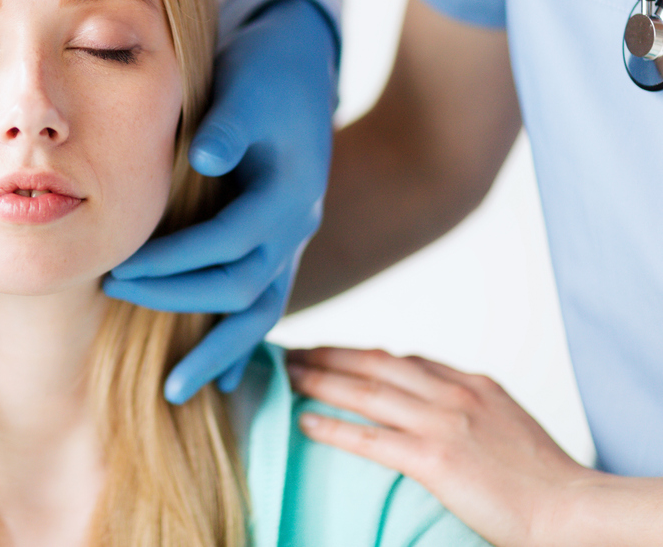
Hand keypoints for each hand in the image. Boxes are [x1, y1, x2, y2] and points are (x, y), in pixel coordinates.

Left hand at [103, 0, 335, 403]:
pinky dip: (240, 336)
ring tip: (177, 392)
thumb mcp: (247, 89)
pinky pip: (265, 301)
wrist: (300, 66)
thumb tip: (204, 159)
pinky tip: (220, 374)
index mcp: (288, 195)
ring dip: (218, 350)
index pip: (225, 242)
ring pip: (260, 309)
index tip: (119, 265)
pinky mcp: (280, 242)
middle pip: (240, 286)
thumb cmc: (264, 76)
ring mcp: (293, 240)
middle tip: (113, 291)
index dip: (172, 260)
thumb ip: (229, 127)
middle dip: (175, 298)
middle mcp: (297, 227)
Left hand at [287, 346, 591, 546]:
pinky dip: (331, 426)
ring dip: (319, 379)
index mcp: (471, 383)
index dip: (358, 351)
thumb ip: (466, 403)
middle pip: (374, 363)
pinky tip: (304, 421)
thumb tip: (427, 394)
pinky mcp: (434, 460)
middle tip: (290, 350)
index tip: (327, 349)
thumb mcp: (505, 421)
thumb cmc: (543, 478)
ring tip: (287, 374)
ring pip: (365, 391)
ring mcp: (442, 424)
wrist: (572, 510)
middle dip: (327, 353)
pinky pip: (368, 438)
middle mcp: (452, 393)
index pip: (402, 358)